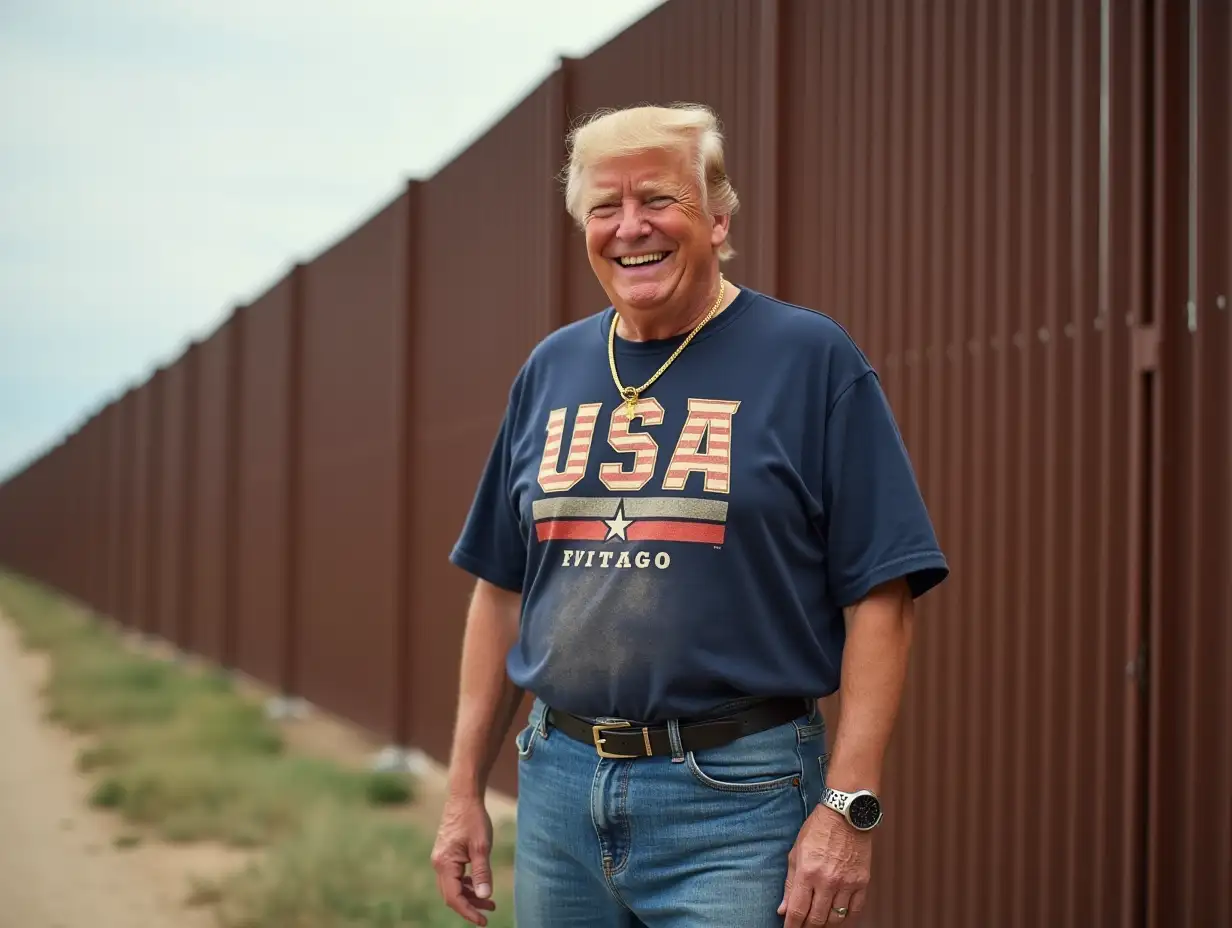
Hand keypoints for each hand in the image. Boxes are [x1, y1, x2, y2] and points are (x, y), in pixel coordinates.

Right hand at [431, 791, 497, 925]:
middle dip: (471, 905)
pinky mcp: (446, 854)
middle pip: (452, 895)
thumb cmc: (473, 819)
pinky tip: (480, 885)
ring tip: (489, 901)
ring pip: (453, 886)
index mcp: (445, 864)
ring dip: (470, 895)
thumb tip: (485, 896)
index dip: (468, 912)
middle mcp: (439, 864)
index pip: (454, 898)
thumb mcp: (482, 847)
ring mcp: (441, 859)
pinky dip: (467, 884)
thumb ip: (482, 873)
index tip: (483, 921)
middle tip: (490, 912)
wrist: (463, 797)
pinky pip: (454, 877)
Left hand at [777, 806, 872, 925]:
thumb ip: (789, 883)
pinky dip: (846, 920)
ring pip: (836, 919)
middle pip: (816, 919)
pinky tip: (839, 921)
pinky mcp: (862, 882)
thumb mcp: (796, 853)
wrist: (846, 815)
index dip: (791, 926)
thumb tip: (783, 909)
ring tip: (818, 925)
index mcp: (808, 872)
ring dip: (825, 926)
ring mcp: (847, 883)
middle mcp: (828, 881)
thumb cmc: (819, 829)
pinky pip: (855, 910)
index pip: (797, 910)